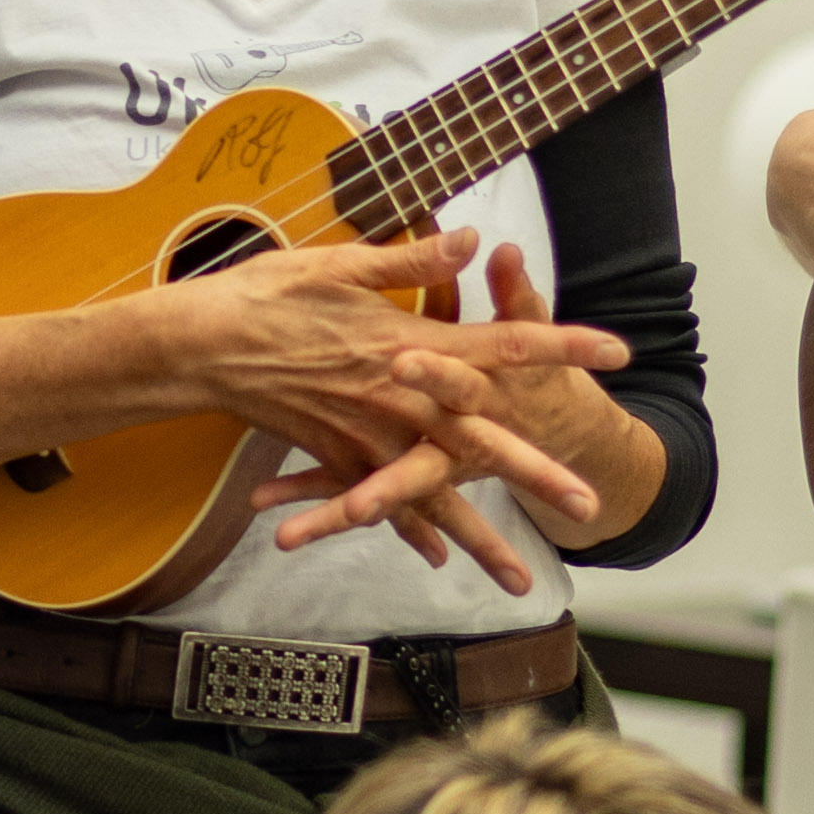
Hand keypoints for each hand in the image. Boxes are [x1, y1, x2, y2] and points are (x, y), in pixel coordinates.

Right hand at [157, 230, 620, 534]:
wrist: (197, 348)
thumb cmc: (263, 296)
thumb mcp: (337, 263)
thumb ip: (408, 261)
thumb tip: (467, 237)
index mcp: (408, 346)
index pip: (502, 345)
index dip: (561, 345)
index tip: (616, 351)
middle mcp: (396, 401)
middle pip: (482, 442)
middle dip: (537, 474)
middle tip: (586, 503)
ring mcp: (365, 438)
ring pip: (433, 495)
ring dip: (480, 537)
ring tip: (519, 576)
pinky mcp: (335, 456)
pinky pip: (381, 504)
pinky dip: (411, 529)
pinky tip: (436, 554)